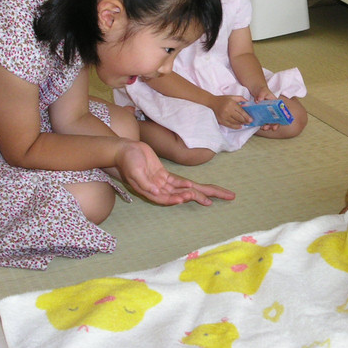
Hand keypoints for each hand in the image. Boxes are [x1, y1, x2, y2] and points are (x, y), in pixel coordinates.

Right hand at [115, 140, 234, 205]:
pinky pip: (180, 182)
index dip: (179, 197)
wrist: (124, 150)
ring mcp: (163, 183)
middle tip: (222, 197)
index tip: (189, 196)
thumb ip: (145, 183)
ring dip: (201, 193)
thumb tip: (157, 191)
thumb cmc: (127, 160)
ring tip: (217, 196)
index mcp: (151, 191)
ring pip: (185, 189)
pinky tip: (200, 190)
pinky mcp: (164, 175)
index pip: (169, 197)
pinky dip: (189, 185)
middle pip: (184, 195)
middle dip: (203, 197)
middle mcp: (159, 190)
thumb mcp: (134, 171)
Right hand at [209, 95, 251, 128]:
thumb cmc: (223, 99)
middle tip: (249, 122)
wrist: (212, 102)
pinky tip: (239, 126)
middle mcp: (228, 110)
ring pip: (235, 122)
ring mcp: (224, 116)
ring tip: (245, 123)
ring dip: (241, 123)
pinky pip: (230, 125)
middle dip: (245, 121)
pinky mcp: (221, 120)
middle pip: (239, 118)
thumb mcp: (232, 96)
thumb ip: (241, 99)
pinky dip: (235, 127)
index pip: (241, 111)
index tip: (251, 119)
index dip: (247, 116)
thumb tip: (248, 103)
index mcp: (231, 104)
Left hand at [252, 87, 280, 130]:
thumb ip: (261, 95)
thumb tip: (259, 100)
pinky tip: (260, 126)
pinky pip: (264, 120)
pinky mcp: (264, 114)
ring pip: (271, 121)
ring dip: (268, 126)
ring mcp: (269, 112)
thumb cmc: (262, 91)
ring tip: (264, 128)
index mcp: (277, 104)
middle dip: (274, 125)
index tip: (279, 123)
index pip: (282, 112)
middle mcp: (274, 109)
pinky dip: (263, 124)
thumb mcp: (262, 91)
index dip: (282, 119)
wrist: (257, 91)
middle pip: (277, 119)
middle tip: (269, 128)